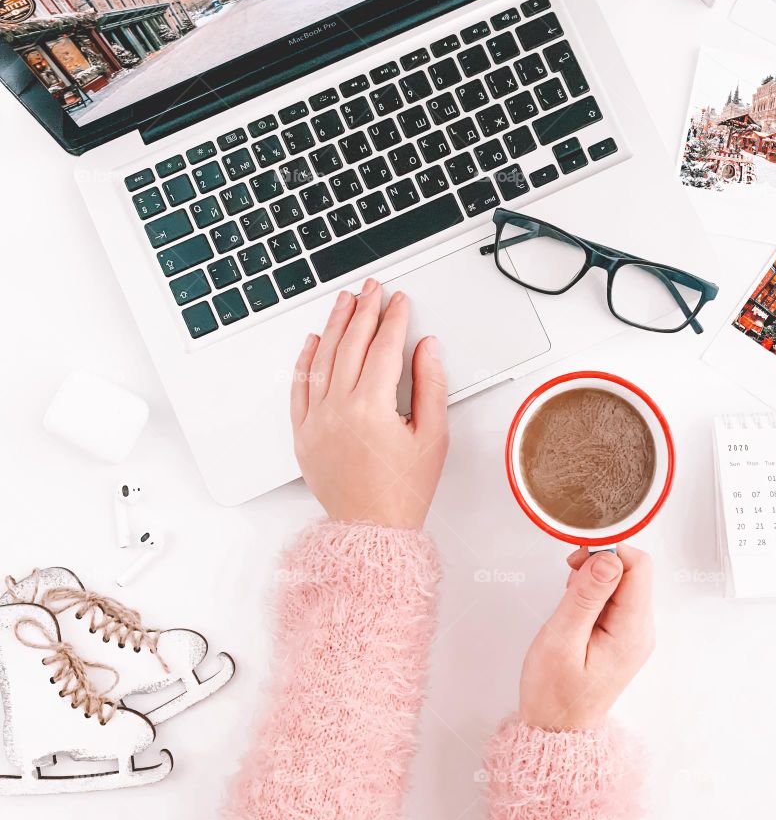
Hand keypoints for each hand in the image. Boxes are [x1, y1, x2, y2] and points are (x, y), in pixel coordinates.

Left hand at [290, 279, 448, 529]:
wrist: (372, 530)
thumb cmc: (403, 490)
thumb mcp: (432, 437)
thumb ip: (430, 385)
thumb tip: (427, 348)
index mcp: (371, 409)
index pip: (383, 348)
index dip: (393, 319)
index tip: (400, 301)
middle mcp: (338, 410)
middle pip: (350, 344)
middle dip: (364, 310)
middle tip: (373, 289)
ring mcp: (316, 421)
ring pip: (322, 358)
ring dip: (334, 325)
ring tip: (345, 301)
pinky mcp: (303, 433)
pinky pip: (299, 387)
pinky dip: (305, 360)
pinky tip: (313, 340)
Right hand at [519, 546, 653, 730]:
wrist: (555, 729)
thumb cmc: (554, 693)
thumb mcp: (562, 640)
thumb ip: (586, 596)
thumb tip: (607, 558)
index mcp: (632, 631)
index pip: (638, 566)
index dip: (608, 552)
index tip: (578, 561)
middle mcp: (640, 630)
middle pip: (632, 570)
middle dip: (598, 564)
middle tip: (569, 582)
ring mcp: (632, 633)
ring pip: (621, 581)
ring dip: (593, 580)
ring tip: (569, 604)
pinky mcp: (620, 635)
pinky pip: (613, 598)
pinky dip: (592, 594)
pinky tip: (574, 612)